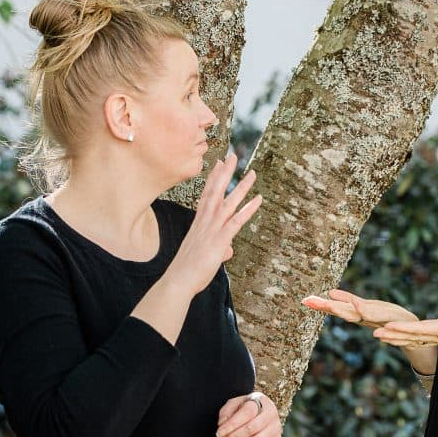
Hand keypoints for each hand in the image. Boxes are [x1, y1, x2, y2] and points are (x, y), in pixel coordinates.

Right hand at [168, 151, 262, 293]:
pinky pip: (236, 221)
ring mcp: (212, 229)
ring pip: (228, 202)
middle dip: (225, 173)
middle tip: (233, 156)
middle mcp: (205, 222)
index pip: (207, 195)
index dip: (213, 178)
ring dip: (241, 187)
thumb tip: (228, 250)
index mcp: (199, 223)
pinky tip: (258, 200)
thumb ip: (219, 249)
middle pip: (216, 192)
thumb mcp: (206, 256)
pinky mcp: (220, 239)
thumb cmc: (189, 271)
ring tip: (252, 173)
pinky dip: (248, 209)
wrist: (179, 280)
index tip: (218, 164)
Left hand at [214, 391, 281, 436]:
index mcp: (261, 401)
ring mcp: (276, 428)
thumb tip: (222, 425)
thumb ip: (226, 412)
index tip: (218, 433)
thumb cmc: (244, 408)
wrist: (259, 413)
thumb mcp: (233, 404)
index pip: (247, 413)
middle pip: (252, 429)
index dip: (231, 425)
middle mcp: (272, 413)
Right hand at [301, 289, 416, 329]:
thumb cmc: (386, 317)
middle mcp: (363, 317)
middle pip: (342, 311)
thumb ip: (348, 301)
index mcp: (356, 313)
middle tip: (309, 301)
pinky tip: (357, 304)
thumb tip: (330, 293)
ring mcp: (375, 318)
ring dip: (342, 310)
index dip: (321, 305)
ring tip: (329, 303)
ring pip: (355, 314)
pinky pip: (375, 314)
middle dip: (326, 307)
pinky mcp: (388, 317)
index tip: (305, 300)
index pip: (336, 308)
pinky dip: (365, 311)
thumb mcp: (365, 306)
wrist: (409, 329)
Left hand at [373, 300, 437, 363]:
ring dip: (396, 338)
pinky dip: (405, 338)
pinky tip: (396, 338)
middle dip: (393, 334)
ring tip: (377, 336)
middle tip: (373, 333)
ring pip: (413, 338)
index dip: (404, 328)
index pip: (422, 329)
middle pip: (412, 335)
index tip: (389, 327)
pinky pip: (419, 339)